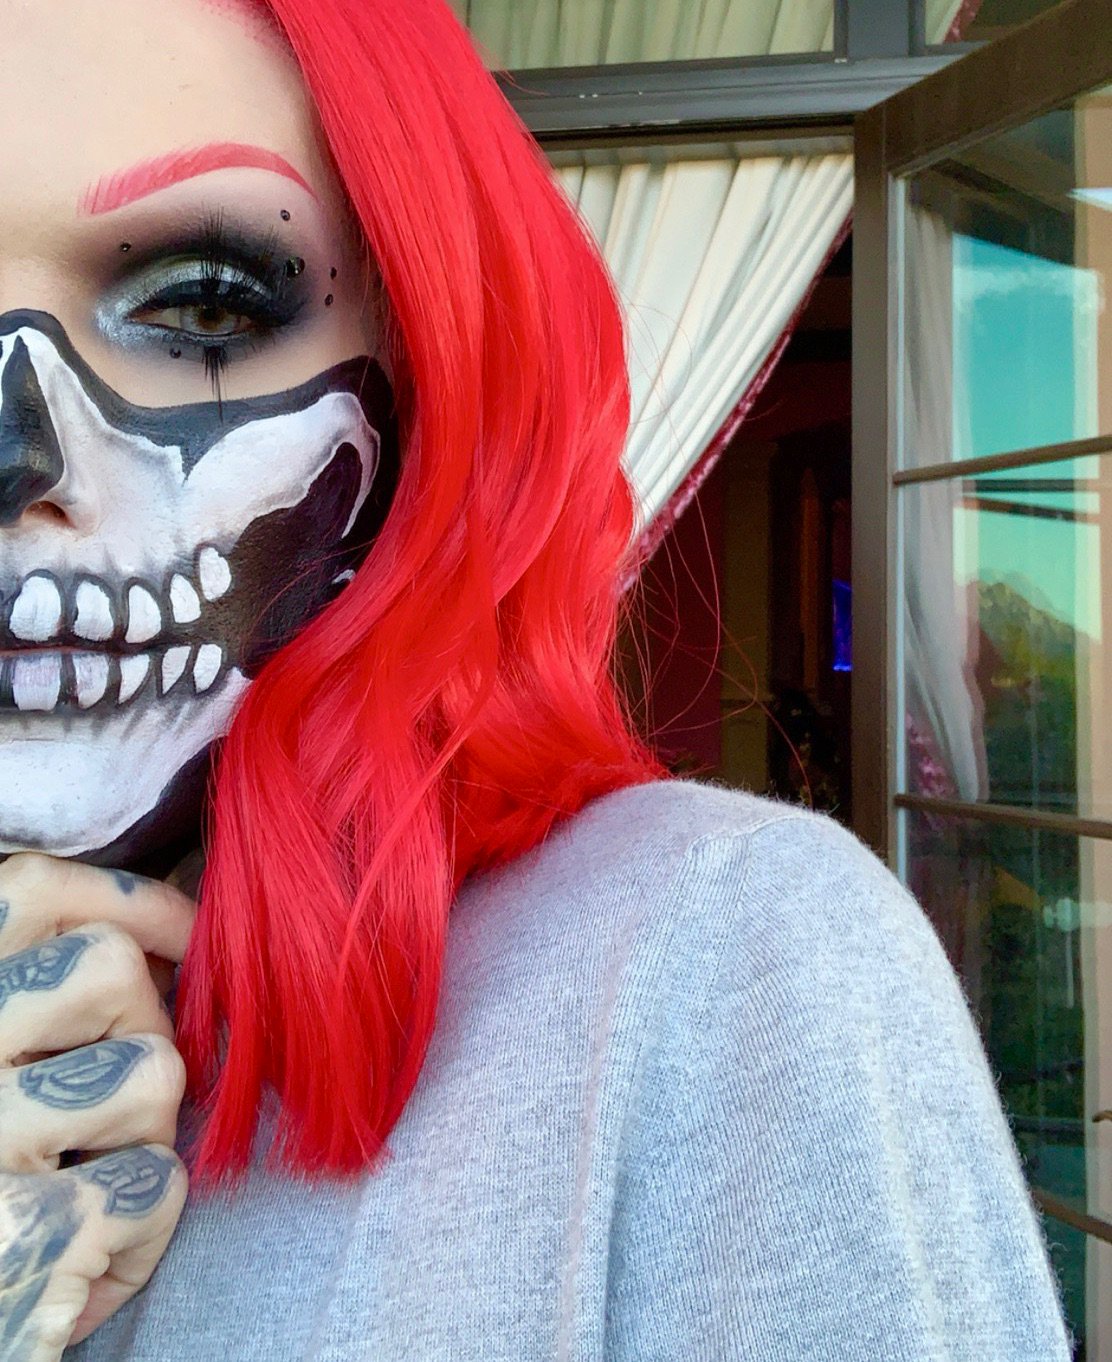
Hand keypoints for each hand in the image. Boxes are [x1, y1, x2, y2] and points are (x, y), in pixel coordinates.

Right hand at [0, 854, 194, 1359]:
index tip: (184, 934)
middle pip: (108, 967)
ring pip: (151, 1068)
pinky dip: (144, 1231)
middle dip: (145, 1028)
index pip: (31, 891)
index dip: (128, 899)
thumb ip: (41, 994)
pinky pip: (156, 1181)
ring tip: (88, 1188)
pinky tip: (86, 1267)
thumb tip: (172, 917)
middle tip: (111, 1108)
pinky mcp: (24, 1235)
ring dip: (147, 1134)